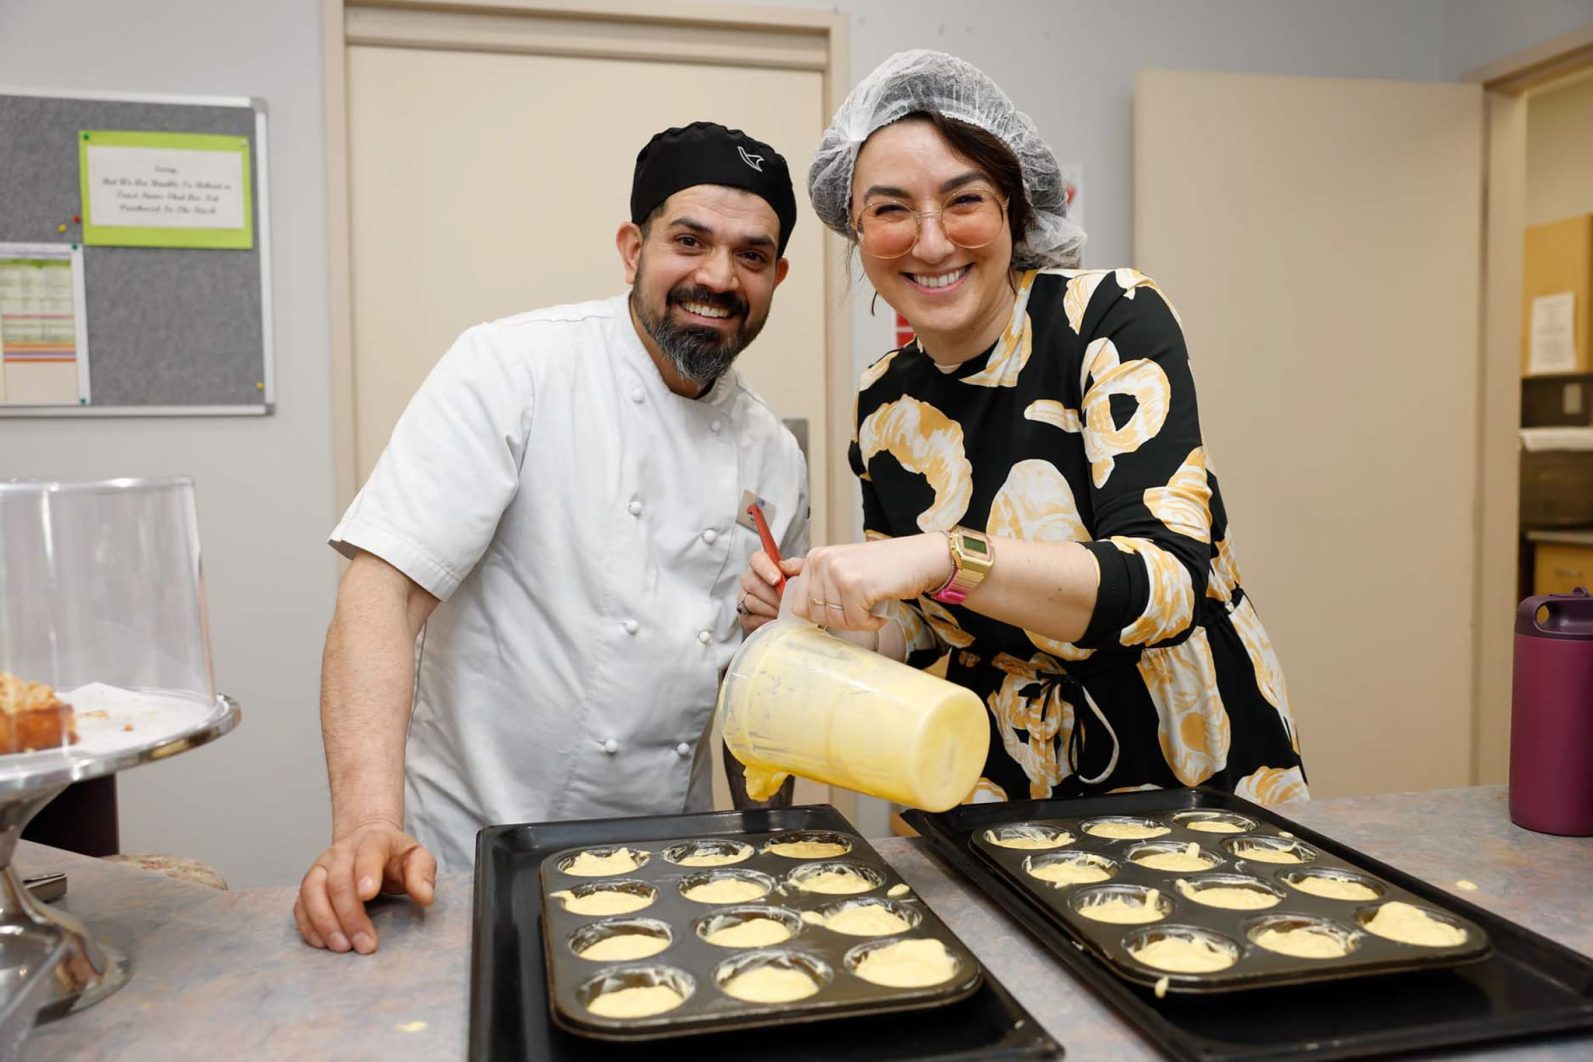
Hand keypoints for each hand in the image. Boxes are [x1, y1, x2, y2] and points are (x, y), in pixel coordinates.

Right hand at [294, 818, 435, 954]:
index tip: (369, 895)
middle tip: (365, 944)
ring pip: (312, 892)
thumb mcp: (417, 857)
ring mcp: (321, 867)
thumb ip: (422, 873)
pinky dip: (308, 925)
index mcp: (372, 842)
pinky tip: (322, 943)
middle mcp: (341, 853)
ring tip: (342, 947)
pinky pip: (300, 904)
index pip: (367, 853)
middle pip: (338, 881)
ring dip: (325, 922)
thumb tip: (424, 897)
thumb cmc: (394, 855)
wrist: (367, 840)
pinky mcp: (310, 884)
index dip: (365, 873)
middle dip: (350, 915)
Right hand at [737, 551, 802, 632]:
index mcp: (763, 565)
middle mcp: (750, 580)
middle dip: (772, 594)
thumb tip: (784, 565)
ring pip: (750, 602)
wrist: (803, 612)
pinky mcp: (745, 617)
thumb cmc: (801, 590)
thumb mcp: (804, 574)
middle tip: (787, 602)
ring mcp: (745, 598)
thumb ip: (797, 566)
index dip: (765, 568)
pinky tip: (776, 620)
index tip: (777, 580)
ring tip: (785, 612)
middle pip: (752, 583)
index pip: (756, 559)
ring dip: (770, 608)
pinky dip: (764, 621)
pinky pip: (748, 619)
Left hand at [790, 534, 951, 630]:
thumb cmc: (883, 566)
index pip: (799, 604)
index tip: (841, 608)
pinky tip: (880, 607)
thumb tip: (782, 568)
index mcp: (815, 557)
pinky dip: (871, 622)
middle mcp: (822, 562)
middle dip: (840, 619)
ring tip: (872, 603)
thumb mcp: (843, 562)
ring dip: (857, 621)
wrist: (919, 559)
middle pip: (816, 615)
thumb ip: (814, 570)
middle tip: (861, 605)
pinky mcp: (856, 586)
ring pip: (835, 621)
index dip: (821, 614)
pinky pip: (855, 622)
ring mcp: (838, 573)